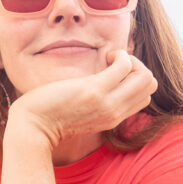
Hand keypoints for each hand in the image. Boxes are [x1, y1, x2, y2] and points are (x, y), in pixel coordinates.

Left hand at [8, 50, 157, 147]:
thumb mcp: (81, 114)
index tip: (113, 73)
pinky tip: (104, 57)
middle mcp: (115, 113)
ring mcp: (107, 103)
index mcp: (113, 118)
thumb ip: (95, 103)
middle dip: (137, 67)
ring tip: (110, 60)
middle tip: (113, 64)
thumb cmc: (49, 117)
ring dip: (131, 60)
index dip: (134, 79)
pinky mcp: (95, 91)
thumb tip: (99, 84)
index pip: (145, 97)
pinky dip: (119, 55)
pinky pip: (124, 66)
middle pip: (150, 86)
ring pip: (146, 77)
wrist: (32, 128)